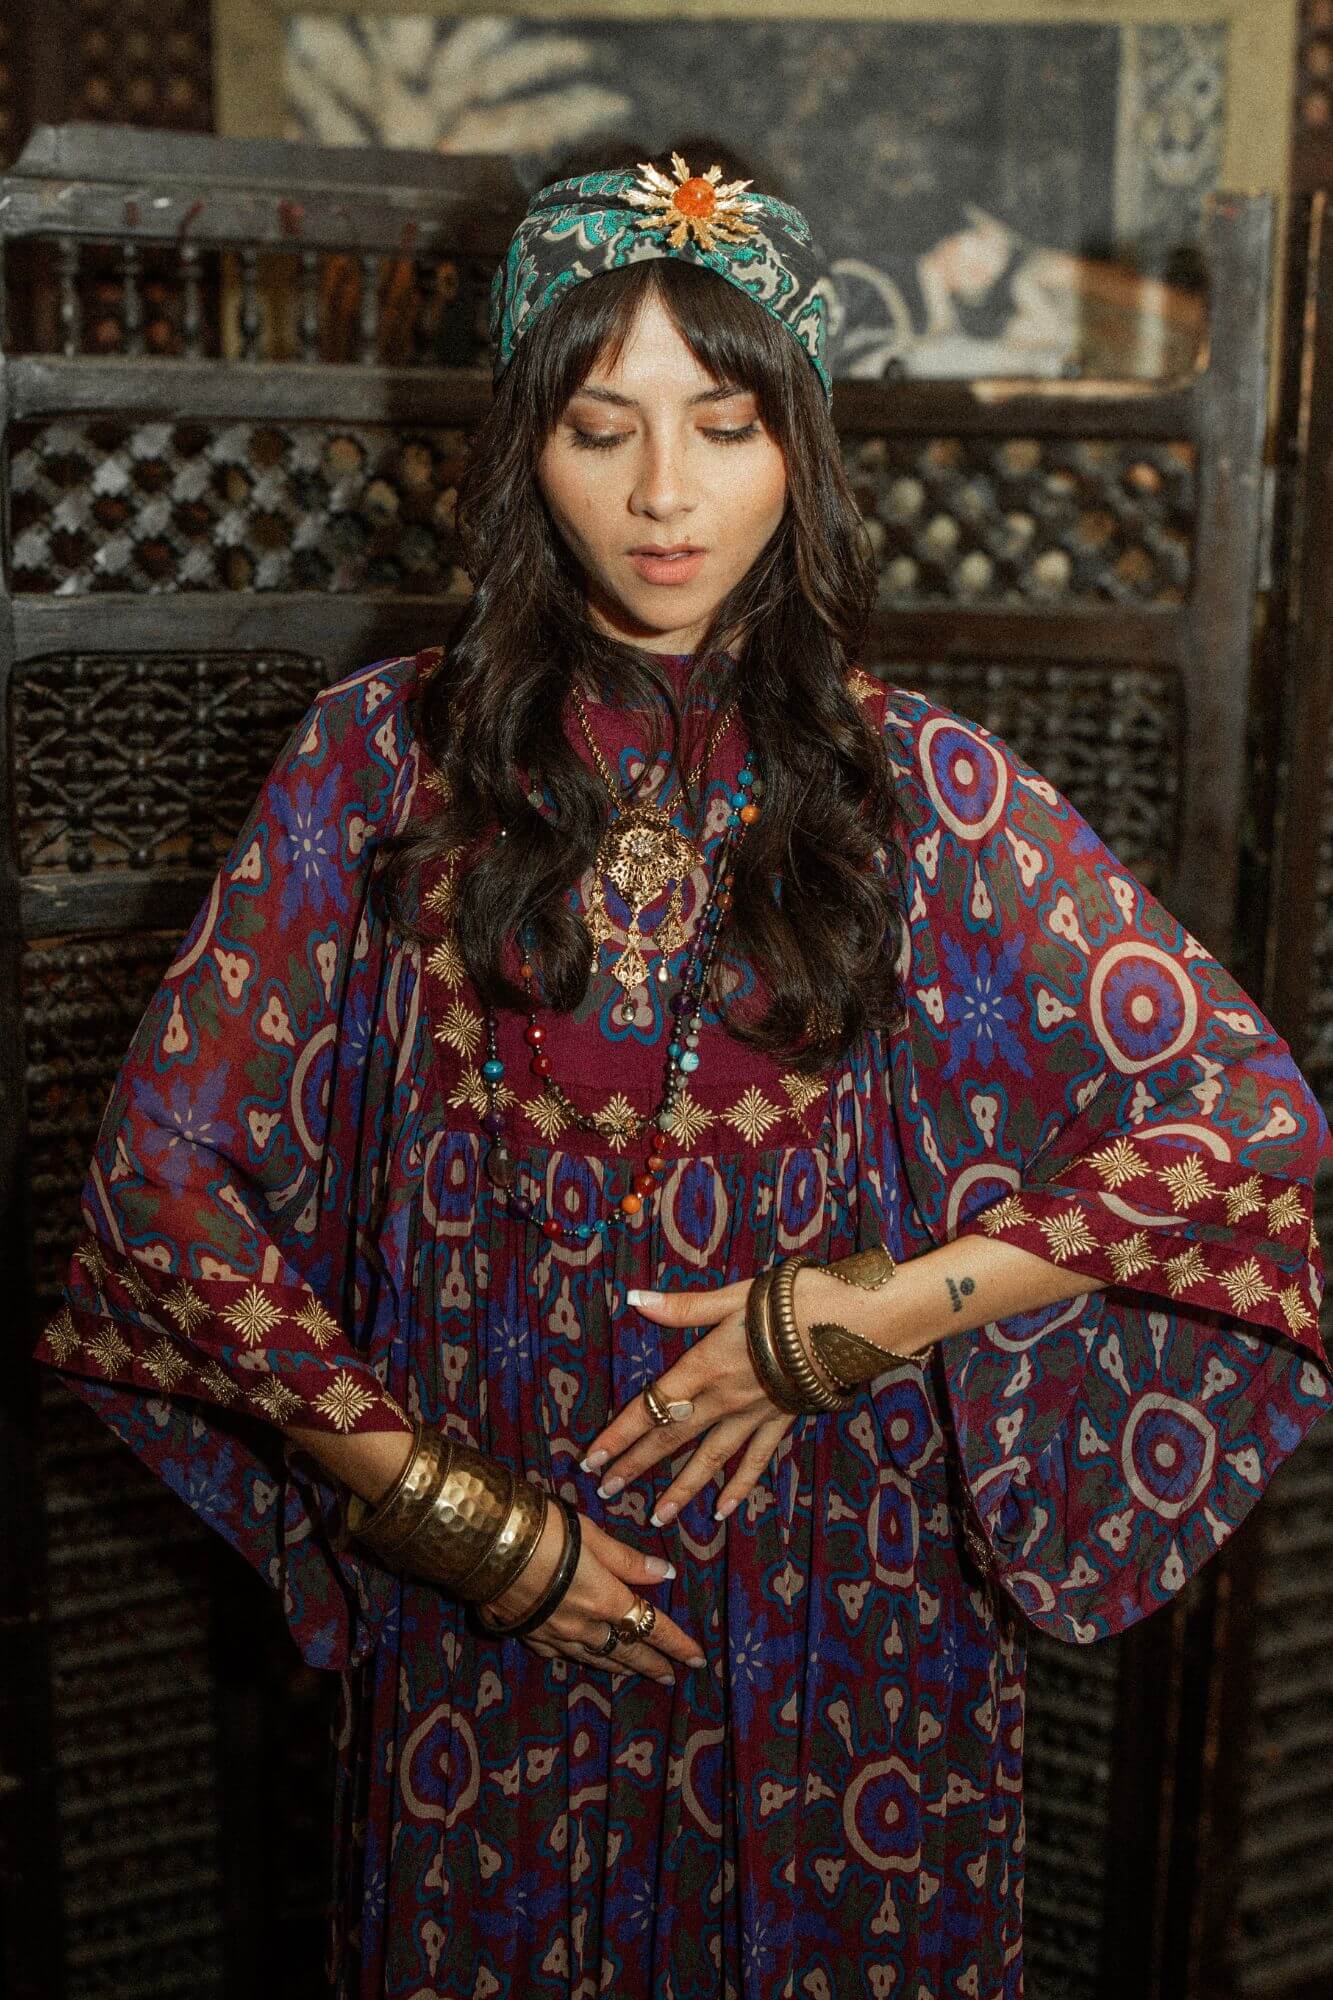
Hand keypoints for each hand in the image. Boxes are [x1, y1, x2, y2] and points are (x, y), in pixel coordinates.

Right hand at [479, 1502, 704, 1686]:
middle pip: (625, 1651)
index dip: (677, 1644)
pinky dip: (578, 1656)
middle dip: (651, 1664)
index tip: (698, 1659)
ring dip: (619, 1666)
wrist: (481, 1544)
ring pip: (594, 1658)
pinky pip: (560, 1653)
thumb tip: (667, 1575)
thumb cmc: (542, 1529)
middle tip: (670, 1677)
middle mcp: (582, 1626)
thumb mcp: (591, 1536)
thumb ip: (628, 1561)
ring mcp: (552, 1635)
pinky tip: (581, 1655)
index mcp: (605, 1600)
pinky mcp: (525, 1633)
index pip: (652, 1627)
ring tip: (634, 1672)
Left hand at [579, 1274, 798, 1528]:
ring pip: (709, 1460)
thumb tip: (636, 1299)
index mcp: (705, 1367)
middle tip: (606, 1491)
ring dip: (680, 1489)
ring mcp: (754, 1415)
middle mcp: (724, 1399)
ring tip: (656, 1515)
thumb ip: (684, 1307)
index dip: (619, 1436)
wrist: (852, 1323)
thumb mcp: (733, 1297)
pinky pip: (756, 1461)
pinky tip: (724, 1509)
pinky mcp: (782, 1421)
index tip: (591, 1460)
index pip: (651, 1408)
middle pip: (671, 1440)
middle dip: (636, 1466)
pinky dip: (738, 1486)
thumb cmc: (791, 1301)